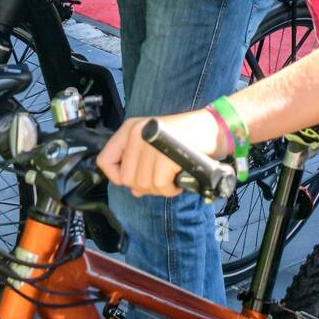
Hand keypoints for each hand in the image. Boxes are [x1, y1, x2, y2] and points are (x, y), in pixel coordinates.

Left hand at [96, 110, 227, 197]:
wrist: (214, 129)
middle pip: (125, 179)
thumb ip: (140, 165)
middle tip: (162, 179)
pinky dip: (171, 188)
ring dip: (161, 188)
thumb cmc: (186, 139)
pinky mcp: (164, 155)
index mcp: (130, 129)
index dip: (116, 177)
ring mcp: (149, 143)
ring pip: (143, 184)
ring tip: (173, 176)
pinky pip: (160, 185)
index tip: (134, 180)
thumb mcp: (156, 146)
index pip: (104, 161)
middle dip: (145, 186)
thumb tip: (133, 189)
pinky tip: (179, 178)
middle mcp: (135, 133)